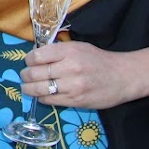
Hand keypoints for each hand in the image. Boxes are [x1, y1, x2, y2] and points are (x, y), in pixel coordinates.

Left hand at [21, 40, 140, 110]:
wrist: (123, 77)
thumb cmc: (99, 60)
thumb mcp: (78, 47)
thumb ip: (57, 51)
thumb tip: (34, 56)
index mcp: (69, 51)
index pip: (36, 56)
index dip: (28, 60)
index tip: (29, 62)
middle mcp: (69, 68)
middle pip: (33, 73)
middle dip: (25, 75)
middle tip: (25, 76)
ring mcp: (72, 86)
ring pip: (38, 89)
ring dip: (28, 89)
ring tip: (27, 87)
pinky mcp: (75, 101)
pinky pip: (49, 100)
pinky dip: (41, 98)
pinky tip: (42, 94)